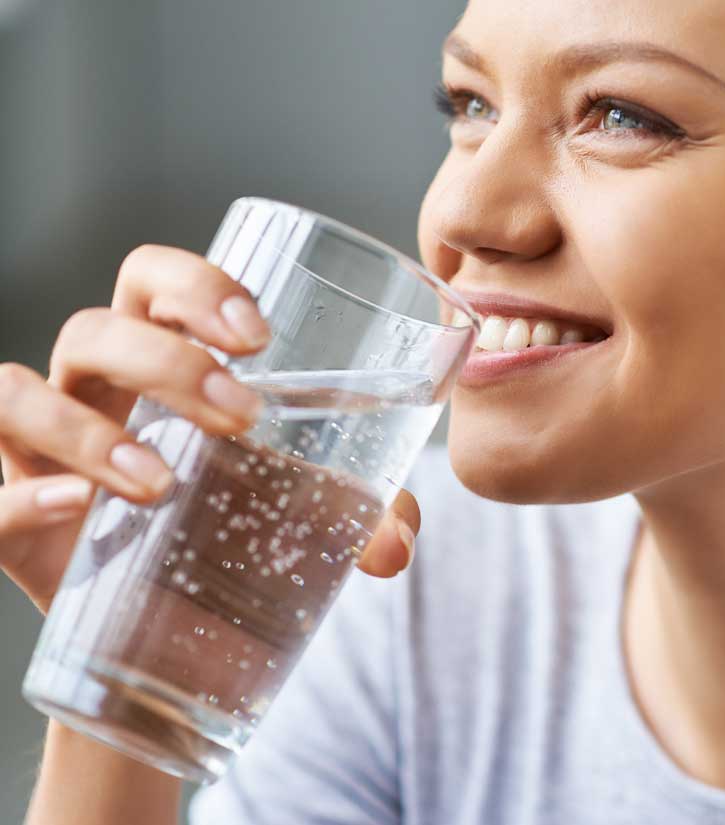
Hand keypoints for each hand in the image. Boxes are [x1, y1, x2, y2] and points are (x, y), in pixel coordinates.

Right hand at [0, 244, 419, 613]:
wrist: (169, 634)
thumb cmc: (232, 535)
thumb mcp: (301, 515)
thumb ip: (361, 514)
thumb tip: (398, 541)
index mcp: (157, 363)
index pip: (151, 282)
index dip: (194, 285)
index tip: (259, 335)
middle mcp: (89, 391)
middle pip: (95, 331)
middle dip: (166, 362)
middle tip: (241, 416)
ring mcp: (34, 451)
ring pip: (17, 393)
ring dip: (88, 430)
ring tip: (162, 483)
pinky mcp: (7, 516)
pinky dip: (23, 495)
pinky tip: (80, 507)